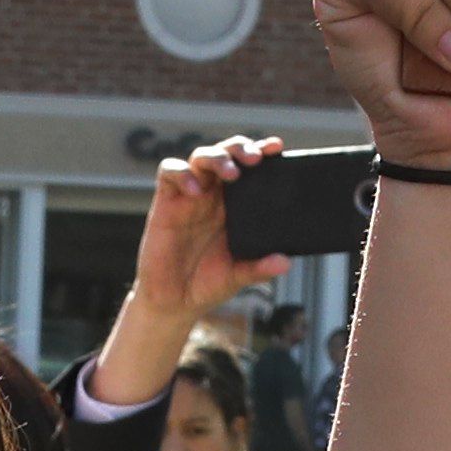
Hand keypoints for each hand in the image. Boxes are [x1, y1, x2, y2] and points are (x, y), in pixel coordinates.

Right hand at [88, 134, 294, 407]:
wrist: (174, 302)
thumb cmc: (207, 284)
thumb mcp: (237, 277)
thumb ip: (259, 269)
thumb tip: (285, 262)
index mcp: (235, 206)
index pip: (249, 169)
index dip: (262, 153)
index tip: (277, 148)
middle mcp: (213, 196)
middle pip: (226, 154)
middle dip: (240, 148)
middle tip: (255, 159)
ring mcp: (189, 197)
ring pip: (200, 157)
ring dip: (216, 157)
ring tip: (231, 173)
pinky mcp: (165, 203)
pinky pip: (169, 173)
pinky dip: (182, 173)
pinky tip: (195, 189)